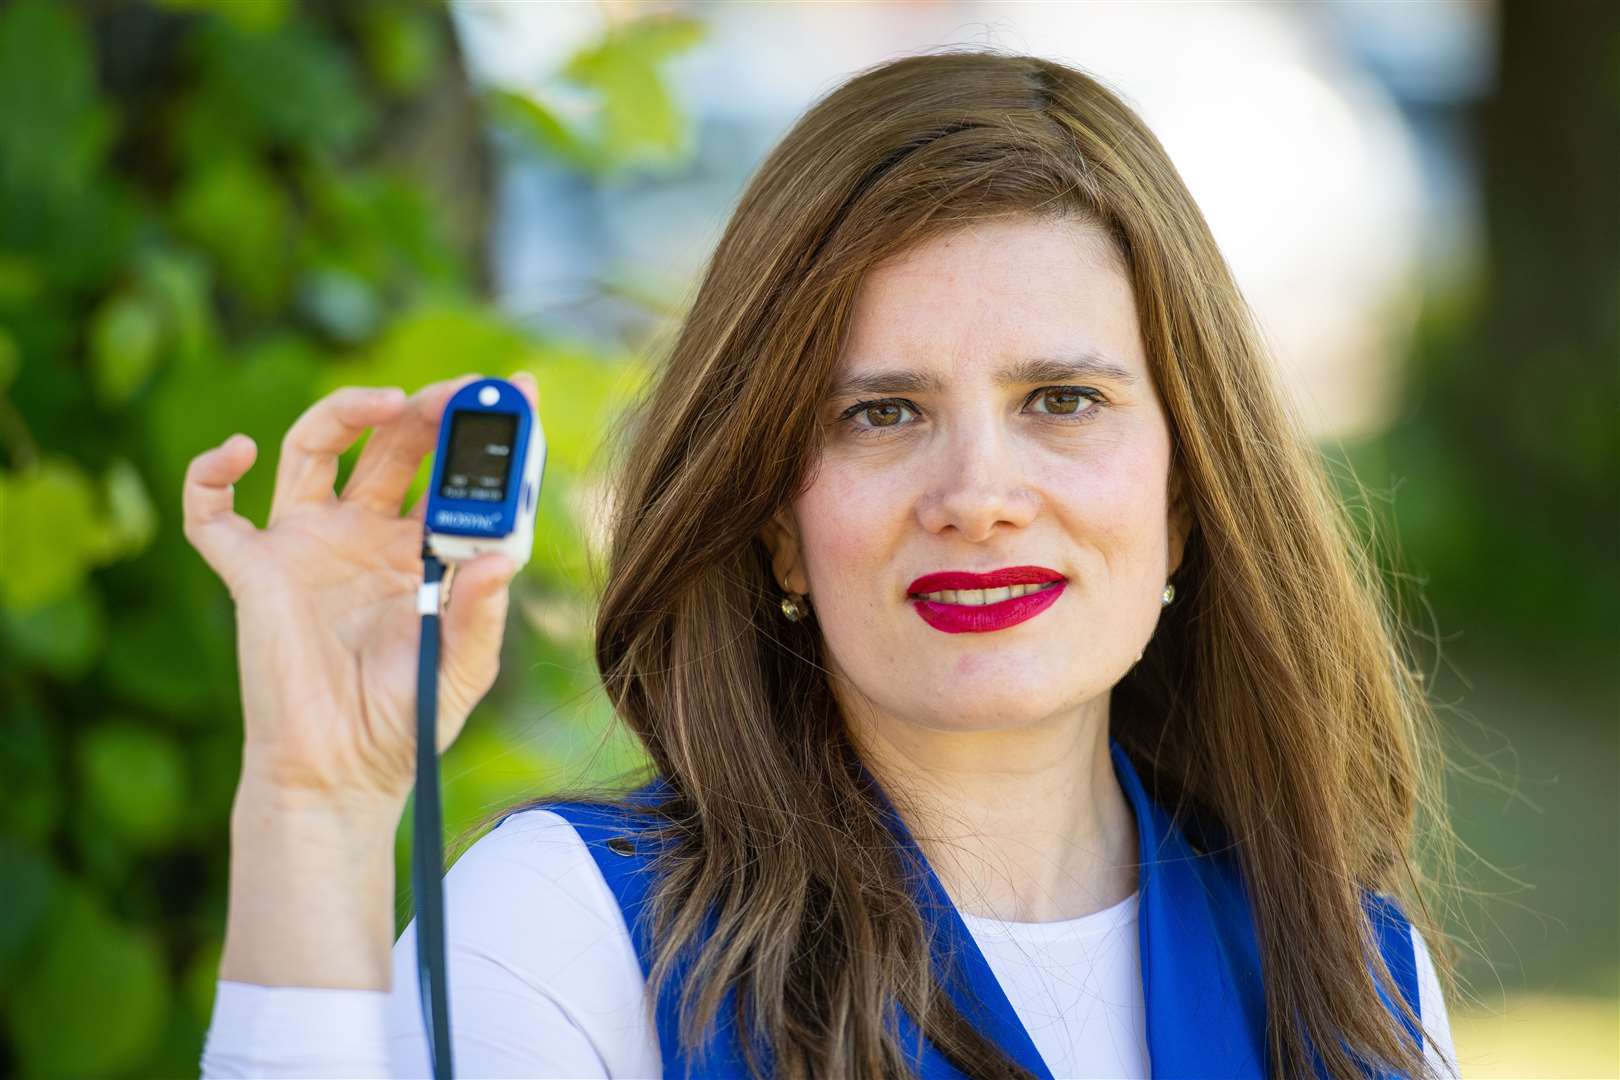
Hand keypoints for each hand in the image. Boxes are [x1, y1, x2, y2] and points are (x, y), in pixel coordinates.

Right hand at [182, 373, 538, 808]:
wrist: (343, 773)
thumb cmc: (407, 718)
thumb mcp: (465, 667)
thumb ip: (484, 613)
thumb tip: (506, 557)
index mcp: (420, 548)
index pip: (452, 471)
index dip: (483, 429)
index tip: (520, 389)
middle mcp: (363, 533)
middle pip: (392, 444)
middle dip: (427, 410)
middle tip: (463, 391)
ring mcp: (306, 544)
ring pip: (314, 446)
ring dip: (346, 411)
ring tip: (392, 399)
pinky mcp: (253, 571)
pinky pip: (212, 512)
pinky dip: (209, 473)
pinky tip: (236, 451)